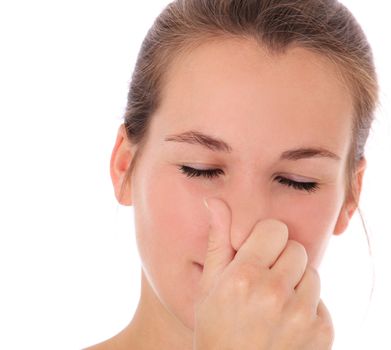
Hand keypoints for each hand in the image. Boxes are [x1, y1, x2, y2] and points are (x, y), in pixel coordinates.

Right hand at [193, 197, 333, 349]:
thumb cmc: (216, 329)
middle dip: (282, 260)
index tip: (257, 254)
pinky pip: (321, 300)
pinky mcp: (322, 332)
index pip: (276, 229)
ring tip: (274, 303)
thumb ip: (218, 240)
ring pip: (312, 272)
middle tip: (264, 281)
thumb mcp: (209, 285)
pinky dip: (307, 307)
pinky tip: (286, 322)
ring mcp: (302, 315)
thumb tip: (214, 201)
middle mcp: (275, 294)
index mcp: (244, 276)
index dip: (266, 240)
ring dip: (296, 283)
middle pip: (296, 248)